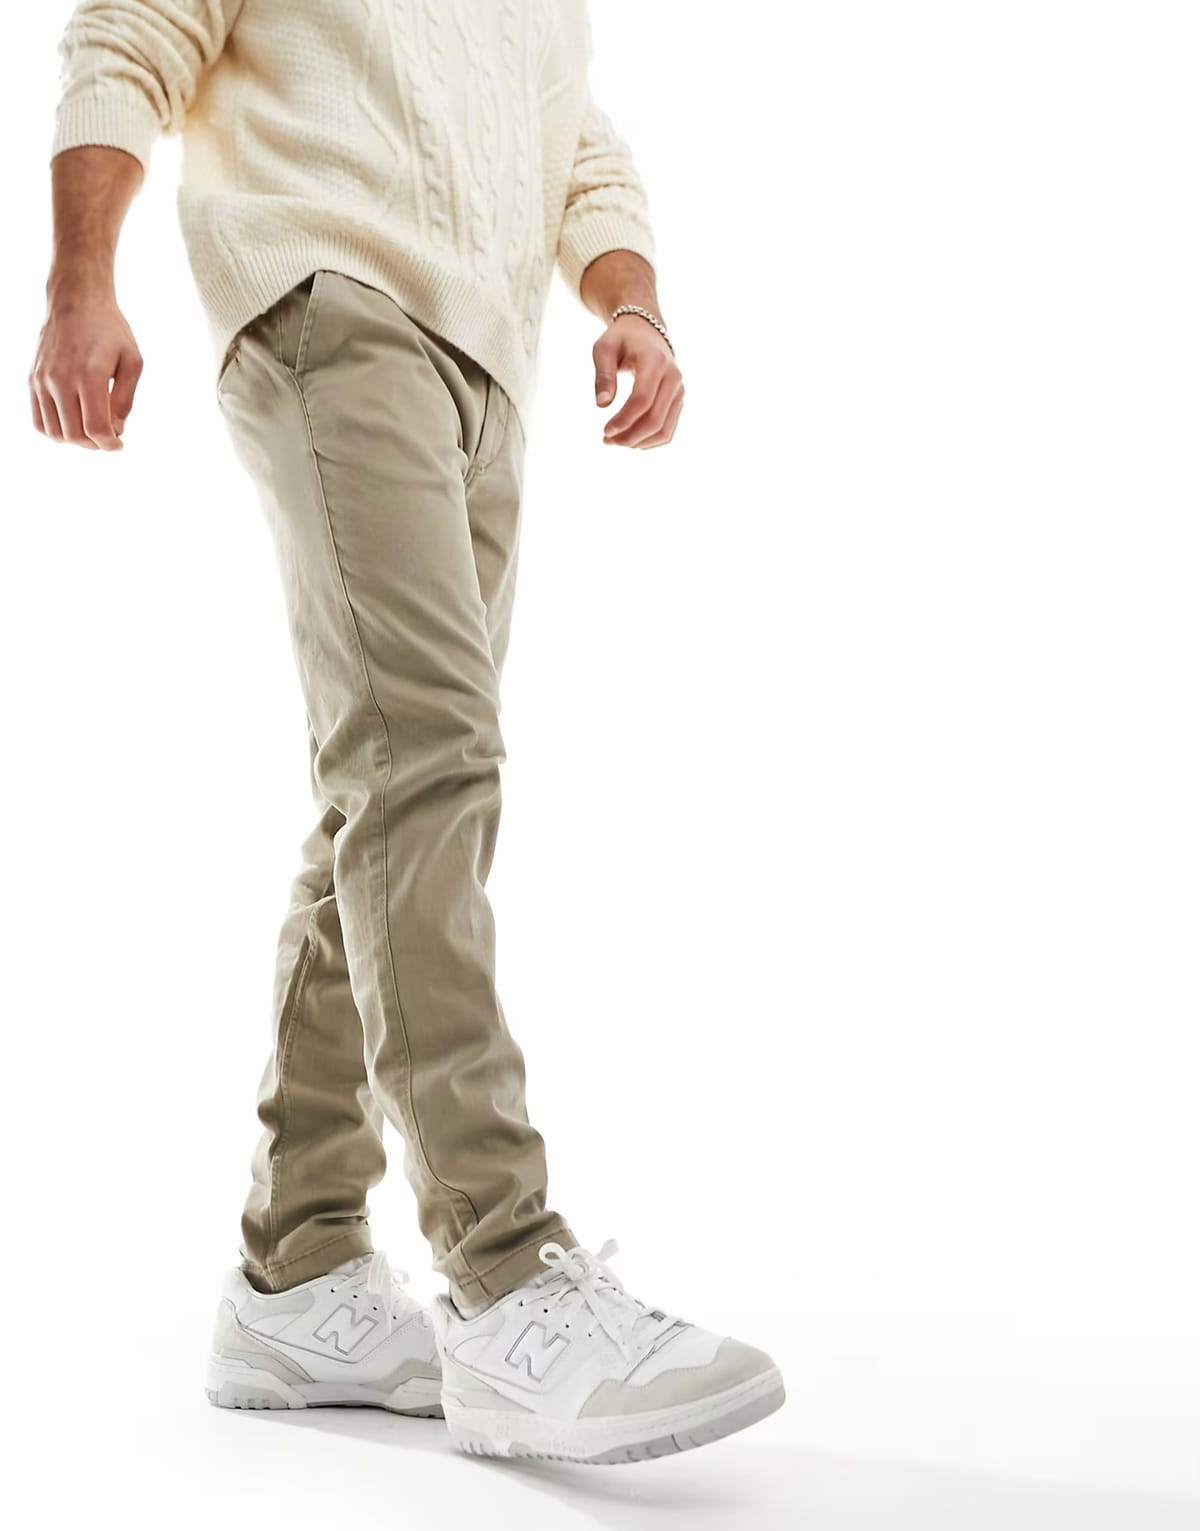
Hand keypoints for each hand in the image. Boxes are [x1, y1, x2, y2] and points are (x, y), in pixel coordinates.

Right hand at [29, 283, 142, 450]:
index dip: (109, 444)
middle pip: (74, 434)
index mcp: (90, 375)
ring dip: (74, 440)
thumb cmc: (109, 329)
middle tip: (107, 437)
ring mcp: (43, 379)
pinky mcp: (32, 378)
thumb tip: (115, 430)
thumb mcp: (132, 362)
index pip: (95, 427)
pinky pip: (38, 419)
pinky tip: (71, 423)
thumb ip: (126, 399)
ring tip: (90, 430)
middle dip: (94, 444)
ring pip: (53, 431)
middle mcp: (61, 379)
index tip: (118, 444)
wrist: (76, 300)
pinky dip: (54, 430)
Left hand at [593, 316, 683, 448]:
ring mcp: (679, 391)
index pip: (642, 400)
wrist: (646, 332)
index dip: (624, 420)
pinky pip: (668, 431)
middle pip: (655, 419)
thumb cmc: (621, 340)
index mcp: (655, 361)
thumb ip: (603, 375)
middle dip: (629, 436)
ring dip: (639, 442)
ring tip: (616, 442)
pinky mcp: (678, 401)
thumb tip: (602, 404)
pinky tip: (630, 440)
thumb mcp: (604, 348)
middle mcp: (673, 377)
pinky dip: (650, 442)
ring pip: (664, 430)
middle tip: (606, 440)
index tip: (605, 431)